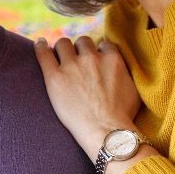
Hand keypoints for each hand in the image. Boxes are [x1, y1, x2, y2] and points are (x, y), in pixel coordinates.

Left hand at [32, 36, 140, 158]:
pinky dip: (41, 47)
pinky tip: (40, 44)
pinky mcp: (55, 77)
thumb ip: (126, 71)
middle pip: (83, 42)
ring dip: (63, 49)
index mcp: (112, 58)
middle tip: (78, 62)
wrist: (106, 131)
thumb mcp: (133, 88)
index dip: (99, 52)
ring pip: (63, 44)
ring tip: (60, 56)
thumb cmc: (122, 115)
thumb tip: (121, 68)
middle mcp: (91, 57)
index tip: (96, 60)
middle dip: (81, 50)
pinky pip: (44, 54)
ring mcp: (72, 66)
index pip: (103, 44)